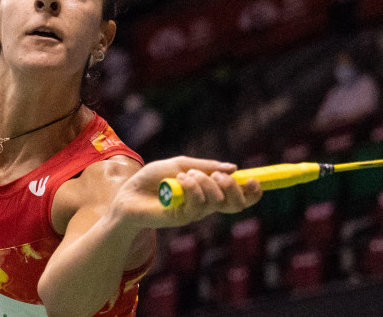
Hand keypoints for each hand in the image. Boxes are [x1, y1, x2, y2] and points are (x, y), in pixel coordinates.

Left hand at [111, 156, 261, 228]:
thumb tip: (234, 168)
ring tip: (186, 175)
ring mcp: (194, 213)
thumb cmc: (151, 179)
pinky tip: (179, 180)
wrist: (127, 193)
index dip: (252, 192)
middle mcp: (205, 204)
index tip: (255, 179)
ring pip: (216, 201)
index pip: (238, 197)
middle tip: (219, 176)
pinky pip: (198, 204)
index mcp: (208, 192)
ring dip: (206, 182)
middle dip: (234, 188)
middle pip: (235, 204)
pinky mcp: (182, 218)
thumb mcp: (179, 164)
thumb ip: (205, 166)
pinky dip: (193, 187)